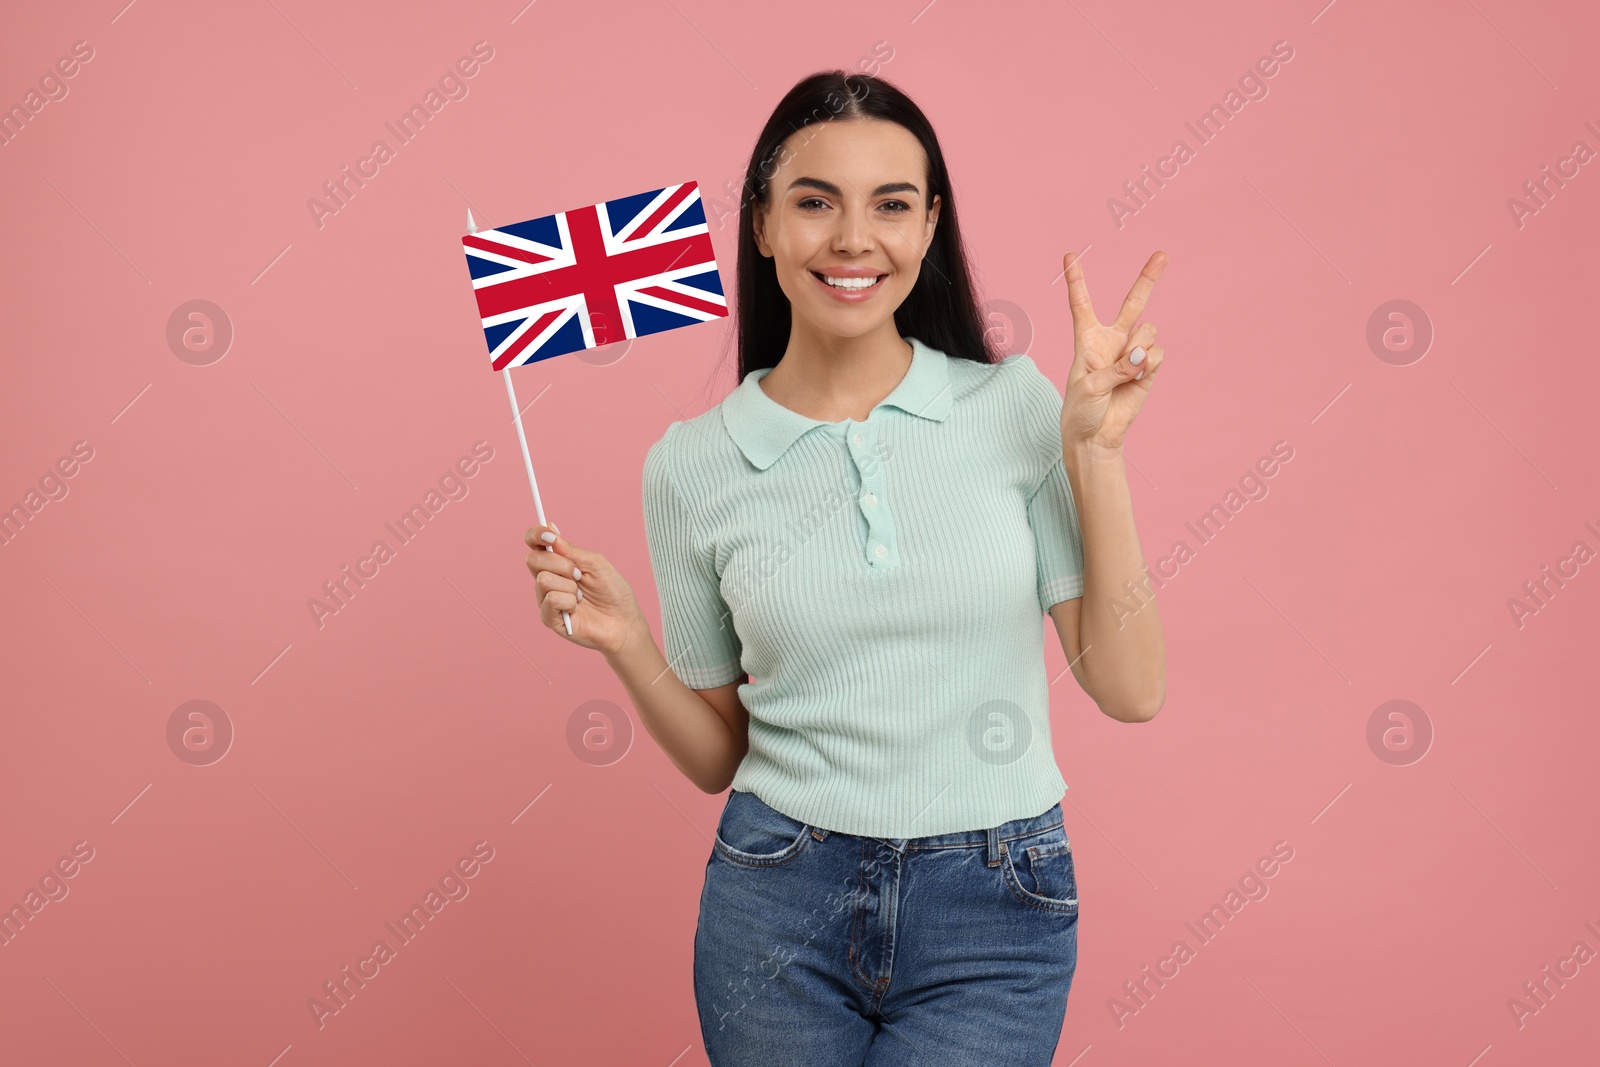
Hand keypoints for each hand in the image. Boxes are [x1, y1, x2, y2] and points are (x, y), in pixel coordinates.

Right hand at [524, 523, 644, 655]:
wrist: (623, 622)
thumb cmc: (612, 592)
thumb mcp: (595, 563)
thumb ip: (571, 550)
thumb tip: (549, 528)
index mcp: (557, 562)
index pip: (534, 544)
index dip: (535, 535)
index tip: (548, 535)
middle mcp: (547, 579)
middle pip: (533, 559)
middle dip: (560, 563)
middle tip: (579, 574)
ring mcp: (545, 598)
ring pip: (543, 579)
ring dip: (569, 585)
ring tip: (581, 595)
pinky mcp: (548, 618)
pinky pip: (551, 599)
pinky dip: (569, 601)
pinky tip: (577, 608)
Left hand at [1060, 249, 1167, 451]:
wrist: (1096, 437)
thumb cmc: (1082, 410)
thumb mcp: (1089, 387)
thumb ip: (1116, 368)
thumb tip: (1143, 355)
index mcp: (1087, 339)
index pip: (1082, 304)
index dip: (1076, 280)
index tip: (1069, 254)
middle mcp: (1113, 340)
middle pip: (1133, 302)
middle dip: (1148, 277)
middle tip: (1162, 253)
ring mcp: (1133, 352)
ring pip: (1148, 331)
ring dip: (1138, 348)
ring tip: (1125, 369)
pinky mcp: (1149, 368)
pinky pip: (1157, 354)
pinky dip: (1148, 365)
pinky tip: (1137, 378)